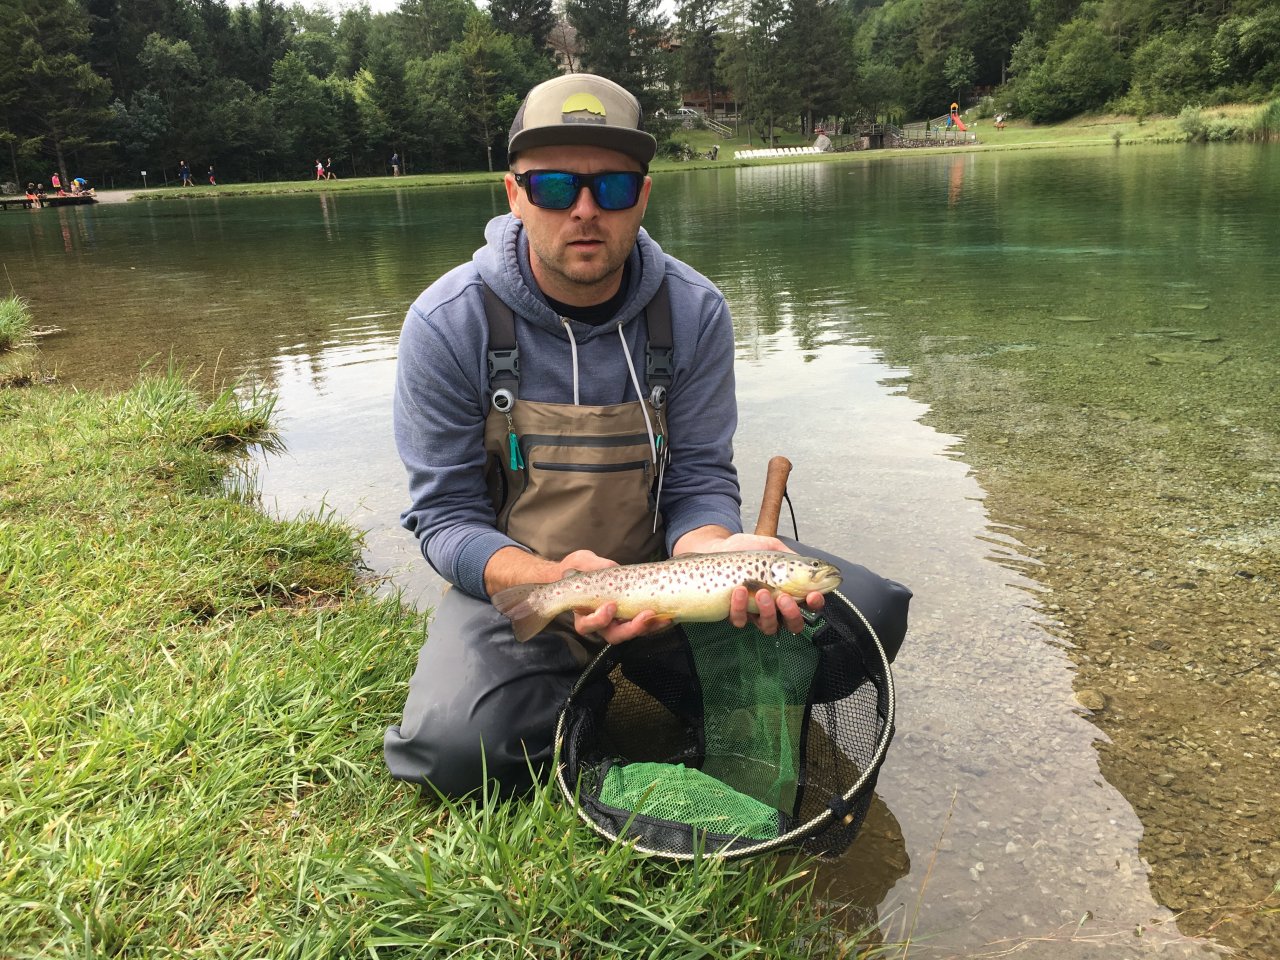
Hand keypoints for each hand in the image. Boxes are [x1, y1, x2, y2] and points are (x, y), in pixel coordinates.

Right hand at [557, 550, 670, 644]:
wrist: (588, 569)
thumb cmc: (581, 568)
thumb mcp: (582, 562)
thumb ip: (592, 566)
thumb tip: (609, 567)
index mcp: (583, 613)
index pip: (588, 625)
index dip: (599, 620)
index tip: (611, 606)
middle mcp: (600, 623)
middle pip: (614, 635)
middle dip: (632, 628)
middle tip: (646, 615)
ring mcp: (617, 622)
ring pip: (631, 632)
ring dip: (648, 627)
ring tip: (663, 617)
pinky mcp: (630, 617)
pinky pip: (642, 625)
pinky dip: (655, 622)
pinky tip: (667, 615)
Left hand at [674, 527, 824, 633]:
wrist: (717, 548)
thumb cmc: (745, 549)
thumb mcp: (771, 546)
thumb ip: (789, 555)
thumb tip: (806, 563)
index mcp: (789, 590)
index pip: (809, 604)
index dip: (815, 603)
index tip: (813, 595)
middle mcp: (775, 606)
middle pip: (793, 624)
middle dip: (792, 614)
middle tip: (784, 597)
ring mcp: (756, 613)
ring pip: (769, 627)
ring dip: (768, 612)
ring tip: (761, 592)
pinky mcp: (736, 614)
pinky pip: (741, 621)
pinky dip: (740, 608)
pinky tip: (739, 590)